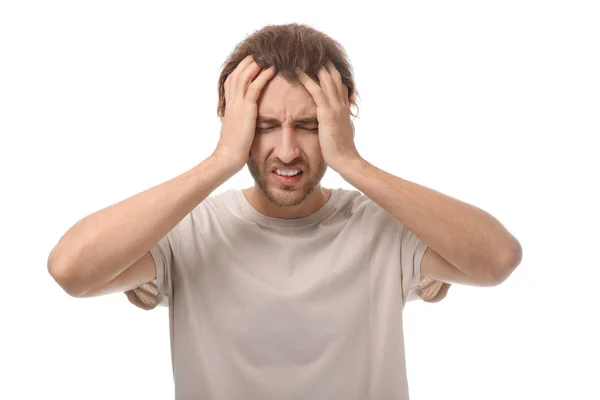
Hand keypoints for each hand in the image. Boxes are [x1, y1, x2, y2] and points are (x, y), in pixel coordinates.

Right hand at [213, 55, 276, 170]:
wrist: (227, 157)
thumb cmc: (233, 149)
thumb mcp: (236, 131)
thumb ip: (240, 122)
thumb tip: (246, 122)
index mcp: (229, 107)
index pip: (231, 82)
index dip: (239, 70)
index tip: (248, 62)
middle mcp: (232, 103)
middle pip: (237, 75)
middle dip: (246, 63)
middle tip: (257, 53)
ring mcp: (238, 106)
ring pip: (244, 77)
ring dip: (255, 65)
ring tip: (265, 56)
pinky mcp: (246, 111)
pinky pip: (254, 88)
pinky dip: (263, 76)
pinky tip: (271, 69)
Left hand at [296, 61, 359, 170]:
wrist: (346, 161)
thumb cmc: (341, 151)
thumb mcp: (341, 132)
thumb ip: (339, 122)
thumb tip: (337, 121)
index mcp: (344, 107)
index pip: (338, 83)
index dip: (330, 71)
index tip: (321, 60)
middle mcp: (341, 103)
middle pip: (333, 76)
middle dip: (322, 63)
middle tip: (310, 50)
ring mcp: (335, 107)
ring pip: (325, 79)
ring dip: (314, 65)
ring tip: (302, 54)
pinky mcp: (327, 113)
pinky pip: (316, 91)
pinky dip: (306, 79)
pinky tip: (297, 71)